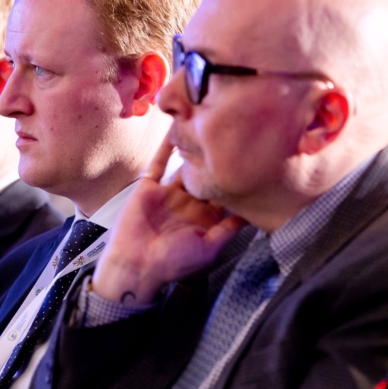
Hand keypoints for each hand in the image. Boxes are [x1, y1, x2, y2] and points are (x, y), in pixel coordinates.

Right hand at [92, 136, 246, 304]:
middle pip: (205, 173)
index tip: (251, 156)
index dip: (235, 176)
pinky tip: (174, 127)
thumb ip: (229, 230)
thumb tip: (252, 212)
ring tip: (204, 123)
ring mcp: (169, 193)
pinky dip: (165, 146)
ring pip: (184, 165)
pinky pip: (158, 162)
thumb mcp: (209, 249)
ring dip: (192, 147)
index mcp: (205, 217)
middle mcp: (189, 202)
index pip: (224, 192)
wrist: (135, 265)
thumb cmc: (173, 262)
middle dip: (216, 156)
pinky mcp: (149, 187)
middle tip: (231, 131)